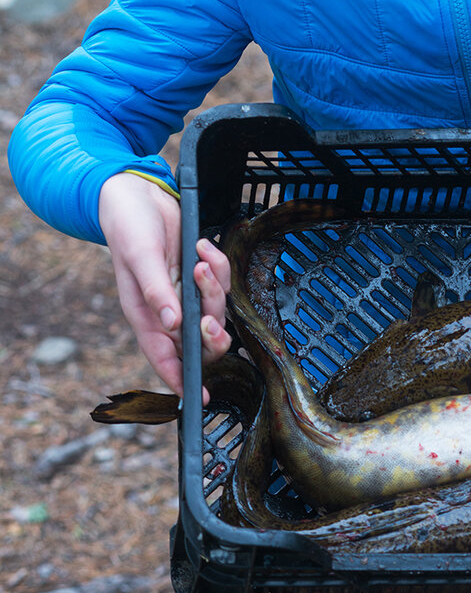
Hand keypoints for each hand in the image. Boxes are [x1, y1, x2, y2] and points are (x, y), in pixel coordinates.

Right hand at [98, 172, 230, 400]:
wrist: (138, 194)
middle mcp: (165, 310)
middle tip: (210, 309)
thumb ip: (156, 291)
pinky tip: (205, 246)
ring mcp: (183, 294)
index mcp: (144, 315)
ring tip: (202, 257)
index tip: (199, 398)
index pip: (164, 357)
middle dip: (212, 328)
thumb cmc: (129, 226)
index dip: (180, 379)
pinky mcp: (196, 276)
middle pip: (199, 339)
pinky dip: (218, 267)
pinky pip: (219, 283)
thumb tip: (171, 324)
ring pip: (214, 310)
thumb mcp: (140, 257)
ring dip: (215, 287)